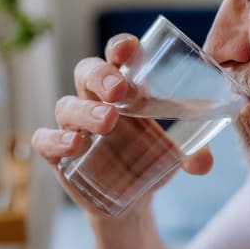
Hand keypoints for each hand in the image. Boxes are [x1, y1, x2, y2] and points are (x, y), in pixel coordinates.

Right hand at [31, 34, 213, 217]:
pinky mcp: (58, 153)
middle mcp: (95, 100)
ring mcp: (73, 125)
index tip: (129, 48)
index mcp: (126, 89)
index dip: (120, 47)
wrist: (131, 201)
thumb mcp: (174, 155)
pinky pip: (44, 139)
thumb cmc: (150, 161)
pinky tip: (75, 144)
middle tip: (119, 90)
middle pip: (86, 72)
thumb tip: (204, 164)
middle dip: (101, 75)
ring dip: (86, 110)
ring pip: (67, 105)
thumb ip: (193, 154)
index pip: (117, 57)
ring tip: (108, 121)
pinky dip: (56, 139)